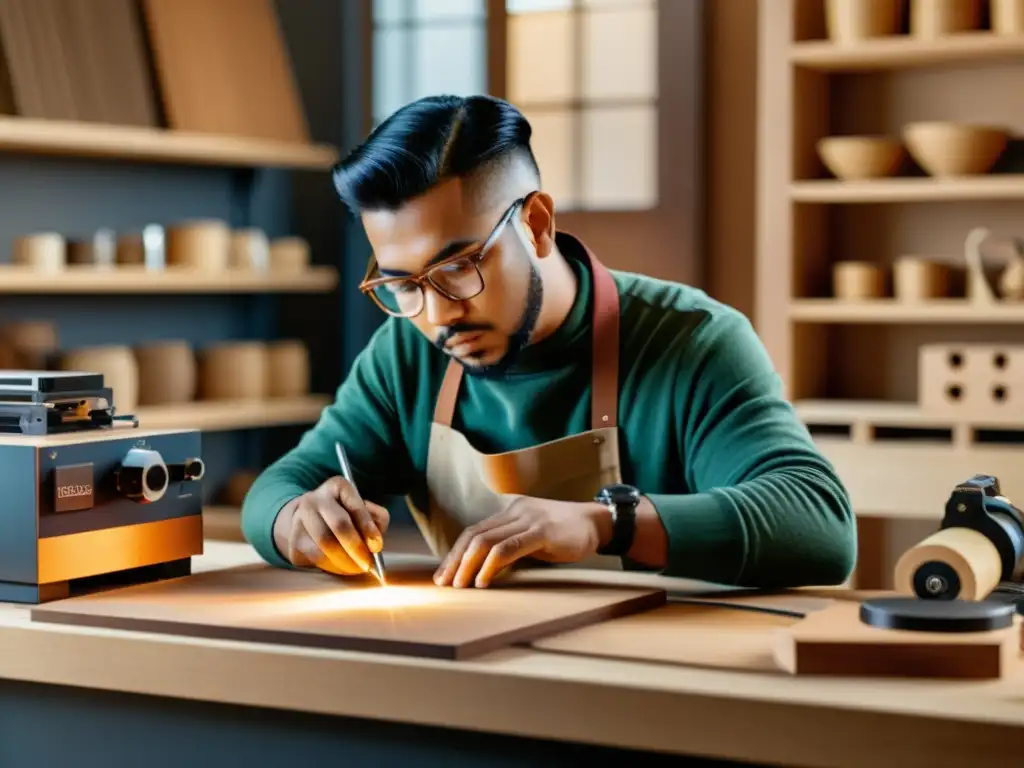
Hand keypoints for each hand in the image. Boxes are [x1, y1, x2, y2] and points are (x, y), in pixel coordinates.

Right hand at [272, 476, 389, 574]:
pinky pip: (314, 559)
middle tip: (368, 564)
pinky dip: (331, 568)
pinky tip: (341, 568)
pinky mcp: (293, 541)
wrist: (309, 520)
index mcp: (337, 486)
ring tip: (356, 569)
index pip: (355, 506)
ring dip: (344, 562)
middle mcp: (314, 499)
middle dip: (356, 548)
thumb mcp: (363, 509)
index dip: (368, 527)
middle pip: (339, 525)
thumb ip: (376, 520)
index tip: (377, 546)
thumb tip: (375, 543)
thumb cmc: (344, 514)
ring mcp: (299, 519)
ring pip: (324, 546)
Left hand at [433, 496, 608, 588]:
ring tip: (460, 586)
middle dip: (456, 561)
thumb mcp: (532, 539)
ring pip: (486, 541)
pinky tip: (483, 581)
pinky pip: (508, 548)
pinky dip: (491, 565)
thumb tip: (483, 570)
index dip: (455, 554)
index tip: (444, 575)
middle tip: (444, 584)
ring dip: (468, 565)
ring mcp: (528, 520)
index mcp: (510, 512)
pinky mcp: (541, 531)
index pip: (473, 531)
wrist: (597, 522)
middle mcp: (514, 511)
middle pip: (474, 535)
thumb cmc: (564, 534)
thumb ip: (509, 548)